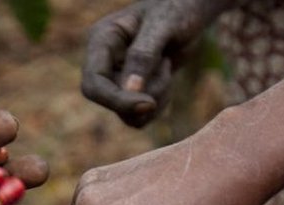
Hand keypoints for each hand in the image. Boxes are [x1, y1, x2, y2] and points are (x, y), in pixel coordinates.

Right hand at [82, 0, 229, 126]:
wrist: (190, 12)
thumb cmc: (176, 9)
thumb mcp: (162, 26)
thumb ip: (143, 56)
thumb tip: (129, 91)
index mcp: (101, 40)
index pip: (93, 84)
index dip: (117, 100)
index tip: (149, 103)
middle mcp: (104, 62)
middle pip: (109, 101)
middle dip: (142, 96)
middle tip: (167, 69)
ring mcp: (116, 78)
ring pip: (128, 113)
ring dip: (155, 96)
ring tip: (167, 64)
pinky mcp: (131, 91)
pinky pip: (140, 115)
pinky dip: (159, 103)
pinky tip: (167, 76)